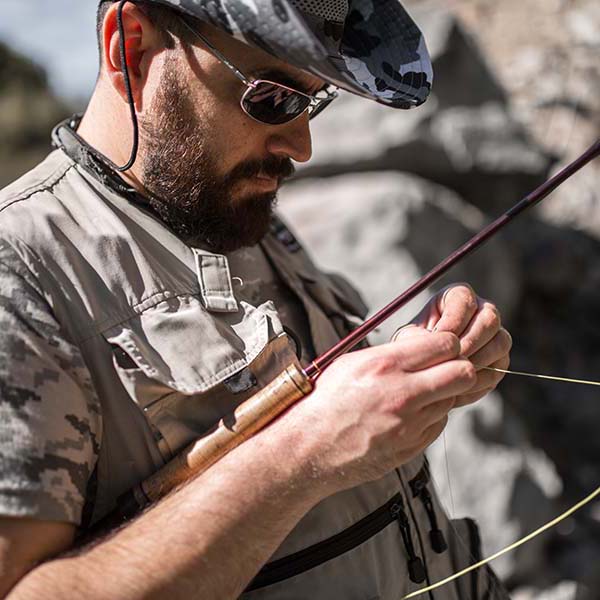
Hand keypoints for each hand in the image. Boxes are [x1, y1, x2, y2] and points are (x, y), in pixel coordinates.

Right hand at [282, 330, 475, 493]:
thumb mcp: (350, 363)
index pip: (445, 345)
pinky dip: (429, 416)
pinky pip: (438, 424)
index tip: (442, 347)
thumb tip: (421, 346)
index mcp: (385, 364)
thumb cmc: (325, 402)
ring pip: (452, 399)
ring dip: (441, 393)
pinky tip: (407, 415)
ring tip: (417, 394)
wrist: (309, 447)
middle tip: (445, 368)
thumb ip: (390, 354)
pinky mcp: (412, 446)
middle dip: (459, 367)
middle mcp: (402, 393)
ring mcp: (410, 424)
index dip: (448, 343)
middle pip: (463, 373)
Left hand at [399, 284, 511, 407]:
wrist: (422, 371)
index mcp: (456, 297)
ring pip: (500, 342)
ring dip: (476, 360)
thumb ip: (421, 336)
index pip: (465, 300)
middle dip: (468, 342)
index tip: (437, 337)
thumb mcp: (410, 338)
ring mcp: (495, 334)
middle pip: (489, 319)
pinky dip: (480, 378)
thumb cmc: (413, 347)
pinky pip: (500, 366)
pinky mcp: (500, 359)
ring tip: (452, 373)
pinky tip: (460, 386)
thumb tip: (435, 338)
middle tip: (448, 359)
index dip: (453, 320)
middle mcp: (481, 311)